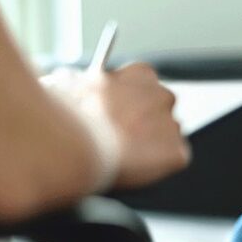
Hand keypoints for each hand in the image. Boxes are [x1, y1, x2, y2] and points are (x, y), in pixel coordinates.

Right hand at [42, 63, 189, 188]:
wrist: (78, 145)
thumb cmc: (67, 115)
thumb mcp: (64, 85)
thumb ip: (76, 81)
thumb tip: (69, 80)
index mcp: (141, 74)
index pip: (144, 86)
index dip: (130, 102)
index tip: (117, 114)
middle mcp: (163, 96)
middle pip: (160, 112)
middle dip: (144, 124)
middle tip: (120, 140)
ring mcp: (172, 126)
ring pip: (166, 137)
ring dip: (150, 146)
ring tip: (122, 155)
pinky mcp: (176, 153)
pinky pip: (171, 161)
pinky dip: (156, 167)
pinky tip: (134, 167)